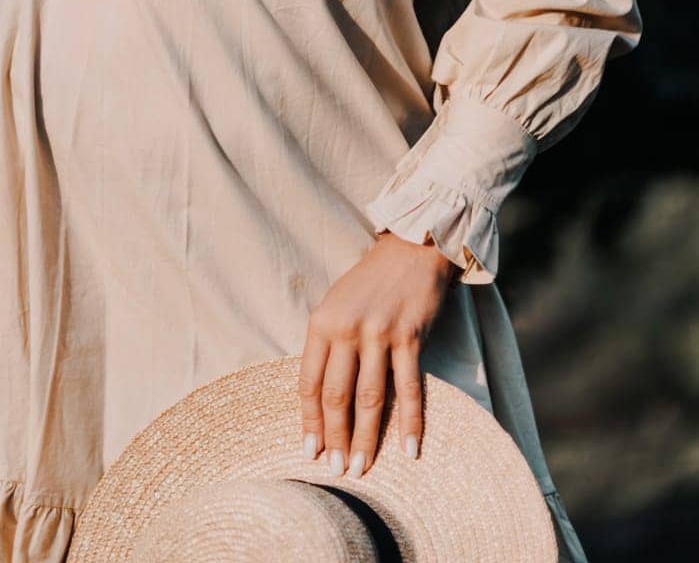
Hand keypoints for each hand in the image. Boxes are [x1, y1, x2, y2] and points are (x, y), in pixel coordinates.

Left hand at [298, 230, 459, 478]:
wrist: (411, 249)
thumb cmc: (370, 282)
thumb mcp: (336, 306)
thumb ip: (329, 346)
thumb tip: (322, 400)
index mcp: (322, 323)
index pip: (309, 382)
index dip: (310, 421)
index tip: (310, 451)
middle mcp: (346, 329)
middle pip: (337, 396)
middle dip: (336, 438)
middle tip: (337, 470)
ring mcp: (378, 334)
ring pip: (370, 398)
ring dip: (367, 438)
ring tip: (363, 468)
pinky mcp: (409, 337)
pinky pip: (408, 388)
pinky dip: (410, 422)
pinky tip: (409, 449)